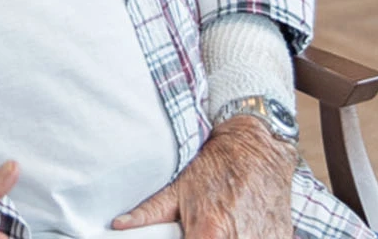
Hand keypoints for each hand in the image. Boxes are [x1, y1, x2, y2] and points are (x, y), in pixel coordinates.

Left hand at [114, 116, 294, 238]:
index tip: (185, 237)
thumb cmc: (215, 166)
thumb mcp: (179, 187)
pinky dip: (249, 237)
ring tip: (220, 227)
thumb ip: (149, 212)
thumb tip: (120, 225)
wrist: (258, 148)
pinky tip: (240, 228)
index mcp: (209, 232)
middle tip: (198, 231)